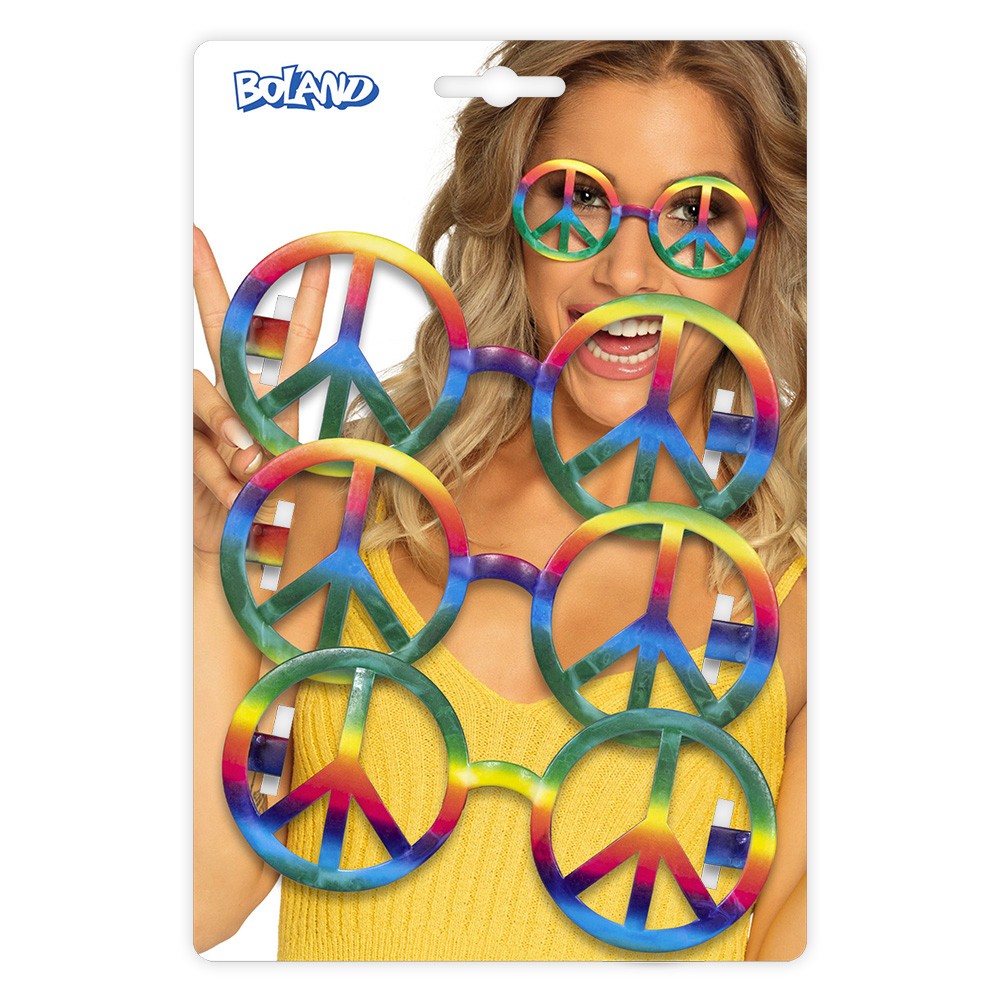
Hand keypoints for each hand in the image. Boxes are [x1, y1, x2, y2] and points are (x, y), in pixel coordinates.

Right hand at [192, 226, 329, 555]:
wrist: (242, 551)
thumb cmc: (281, 514)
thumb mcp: (298, 484)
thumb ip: (279, 459)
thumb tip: (249, 451)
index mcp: (278, 401)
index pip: (289, 346)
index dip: (303, 306)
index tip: (318, 264)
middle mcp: (240, 401)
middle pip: (219, 334)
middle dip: (207, 284)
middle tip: (192, 238)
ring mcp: (209, 423)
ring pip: (203, 397)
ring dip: (227, 429)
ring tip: (252, 468)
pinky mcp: (187, 449)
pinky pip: (195, 448)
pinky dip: (216, 475)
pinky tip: (234, 497)